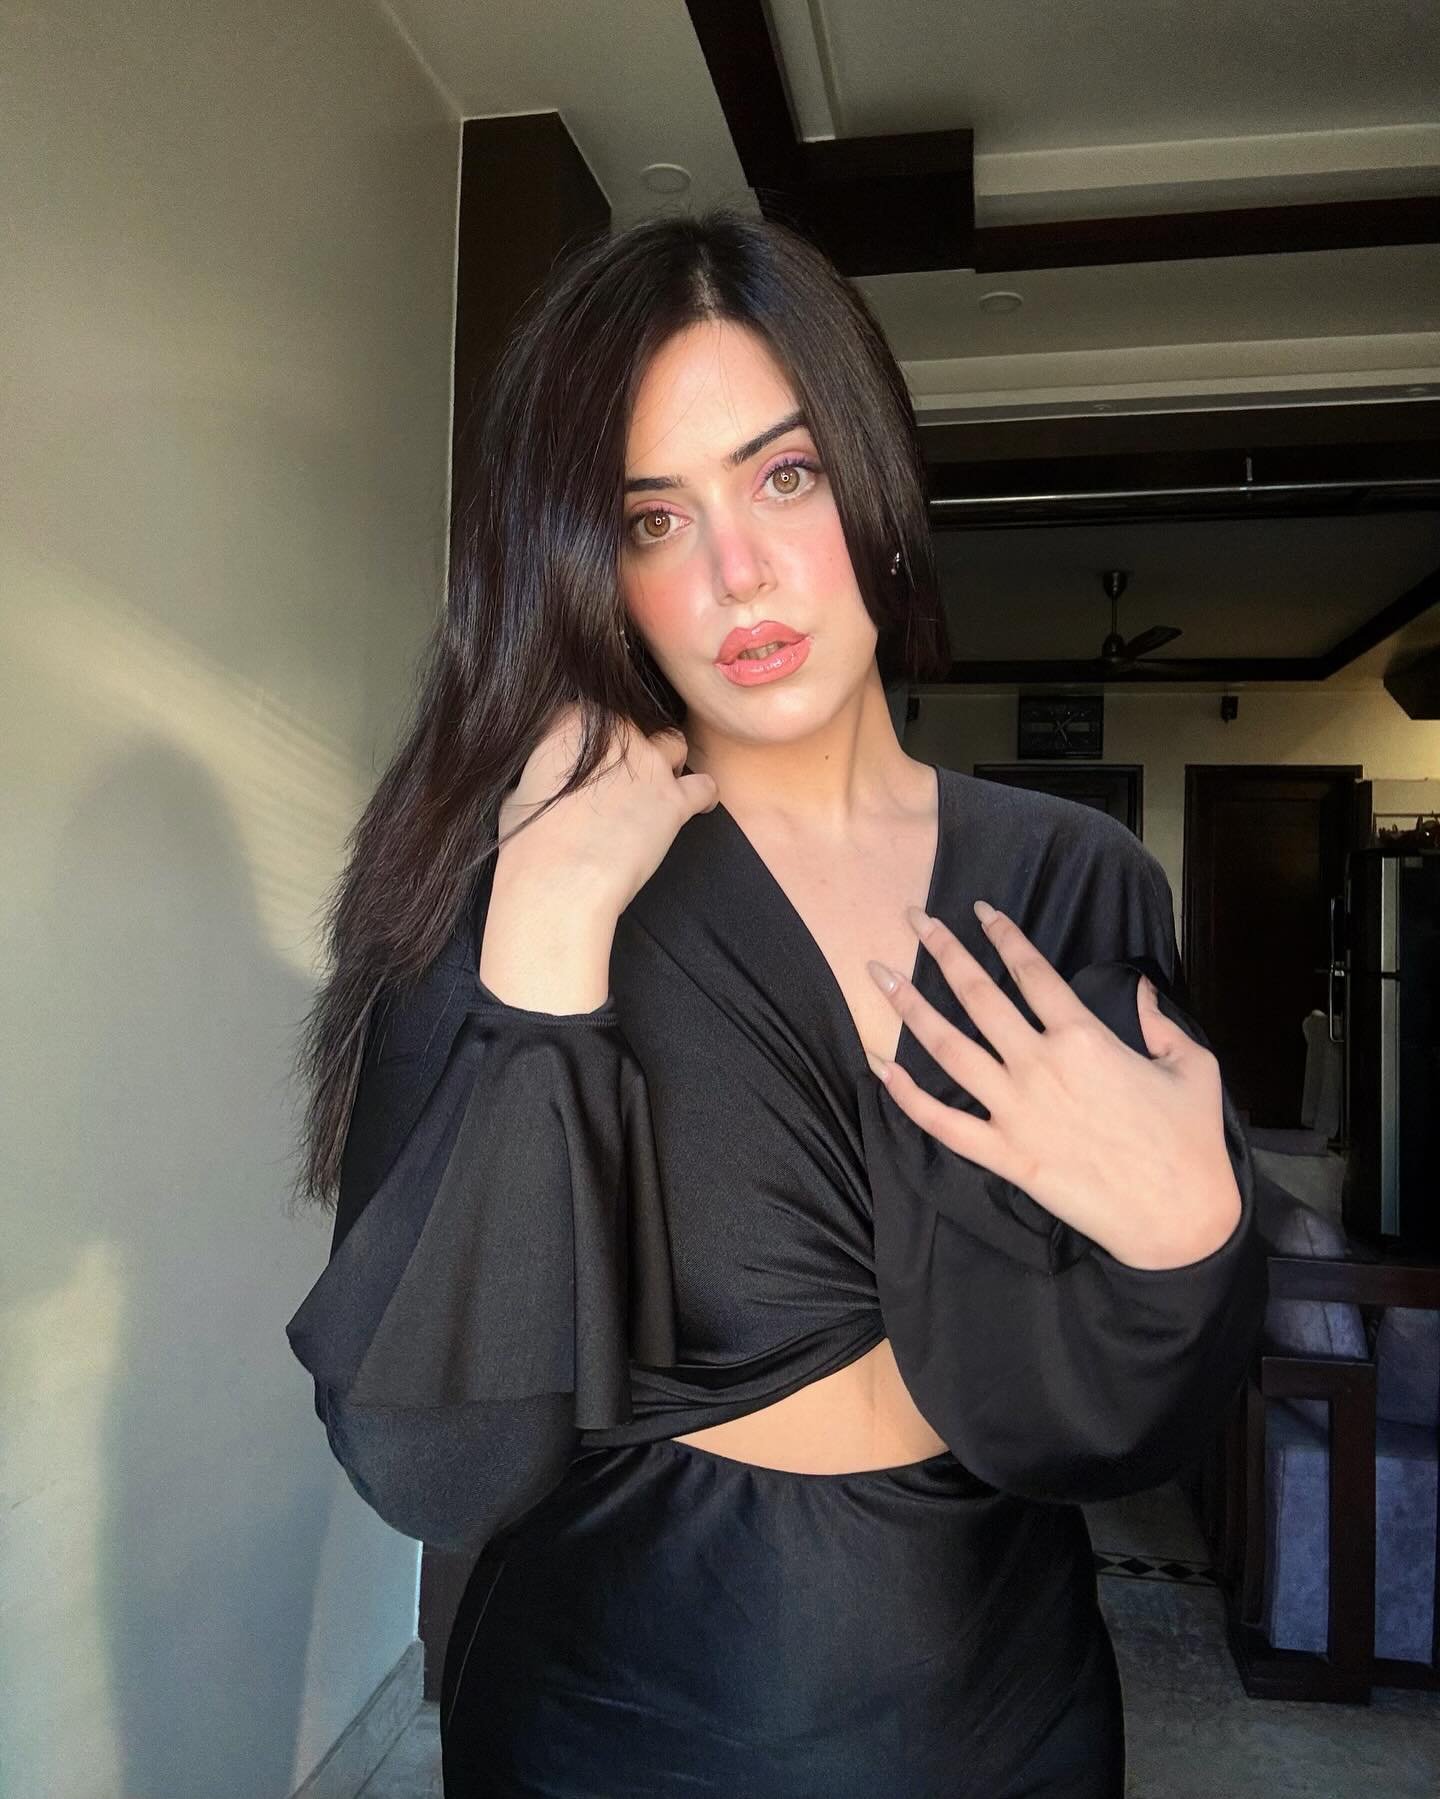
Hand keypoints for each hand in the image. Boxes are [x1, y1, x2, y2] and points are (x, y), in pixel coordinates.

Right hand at [497, 705, 717, 913]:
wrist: (559, 876)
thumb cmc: (528, 843)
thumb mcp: (516, 793)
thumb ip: (538, 774)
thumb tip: (539, 781)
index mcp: (571, 722)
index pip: (591, 713)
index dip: (594, 739)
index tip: (592, 762)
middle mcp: (615, 732)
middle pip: (635, 725)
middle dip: (632, 748)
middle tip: (622, 778)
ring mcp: (649, 763)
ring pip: (674, 744)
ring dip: (669, 763)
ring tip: (658, 787)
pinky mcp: (674, 798)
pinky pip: (704, 786)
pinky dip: (703, 796)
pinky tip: (698, 806)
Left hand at [864, 902, 1242, 1269]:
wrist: (1178, 1218)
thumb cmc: (1190, 1141)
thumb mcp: (1193, 1066)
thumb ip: (1159, 1022)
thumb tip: (1141, 991)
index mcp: (1084, 1037)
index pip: (1031, 972)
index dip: (1004, 935)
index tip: (979, 911)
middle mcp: (1039, 1065)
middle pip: (978, 996)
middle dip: (942, 951)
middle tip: (914, 917)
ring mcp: (1015, 1111)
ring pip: (948, 1048)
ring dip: (909, 1007)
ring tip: (879, 974)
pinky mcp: (1004, 1155)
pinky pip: (942, 1122)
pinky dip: (907, 1095)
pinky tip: (881, 1066)